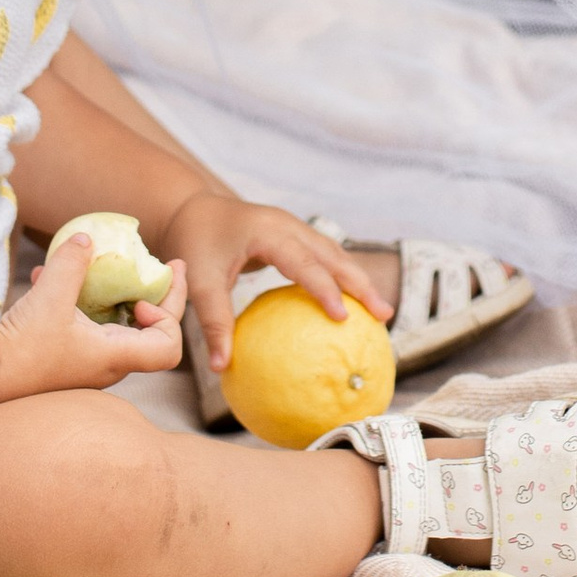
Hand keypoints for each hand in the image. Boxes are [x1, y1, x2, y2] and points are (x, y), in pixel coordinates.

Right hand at [0, 228, 188, 397]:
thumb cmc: (22, 347)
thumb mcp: (50, 297)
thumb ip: (71, 264)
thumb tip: (86, 237)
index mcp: (114, 357)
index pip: (168, 347)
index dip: (168, 316)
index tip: (141, 297)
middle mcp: (107, 365)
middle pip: (151, 333)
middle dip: (158, 296)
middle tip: (165, 265)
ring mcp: (86, 364)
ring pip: (116, 327)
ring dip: (115, 295)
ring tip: (105, 263)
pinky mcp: (62, 358)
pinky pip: (84, 326)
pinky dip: (80, 301)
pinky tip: (47, 275)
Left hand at [157, 192, 390, 374]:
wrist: (192, 208)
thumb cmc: (194, 244)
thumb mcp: (200, 282)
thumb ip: (213, 322)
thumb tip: (221, 367)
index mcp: (267, 231)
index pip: (304, 261)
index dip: (325, 288)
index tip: (342, 317)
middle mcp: (288, 225)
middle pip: (334, 254)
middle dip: (361, 284)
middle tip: (383, 316)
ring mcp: (295, 227)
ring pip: (336, 254)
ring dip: (359, 281)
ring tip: (381, 314)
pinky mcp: (296, 236)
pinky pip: (326, 258)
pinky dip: (343, 279)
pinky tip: (353, 305)